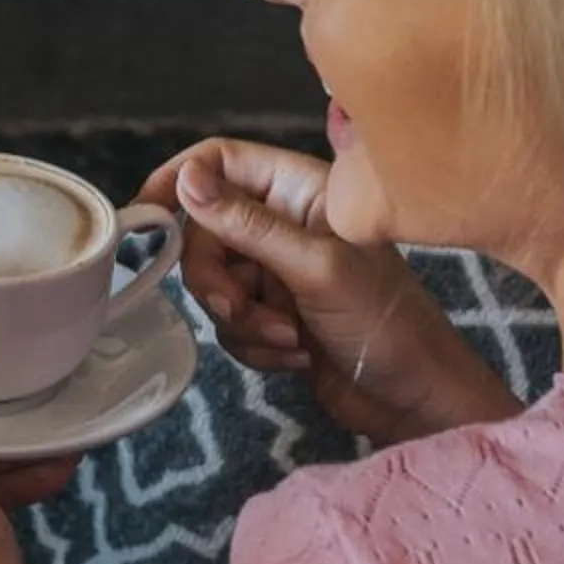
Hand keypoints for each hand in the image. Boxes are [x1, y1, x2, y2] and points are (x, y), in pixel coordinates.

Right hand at [141, 137, 520, 444]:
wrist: (416, 402)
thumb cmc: (385, 322)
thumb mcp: (314, 268)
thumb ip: (246, 224)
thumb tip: (187, 179)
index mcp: (300, 190)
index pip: (220, 161)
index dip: (179, 181)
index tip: (147, 216)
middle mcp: (284, 223)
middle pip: (205, 231)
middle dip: (216, 280)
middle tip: (240, 308)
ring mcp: (278, 271)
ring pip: (214, 282)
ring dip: (243, 320)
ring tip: (290, 340)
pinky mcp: (273, 315)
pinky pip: (229, 322)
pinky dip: (254, 344)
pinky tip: (297, 357)